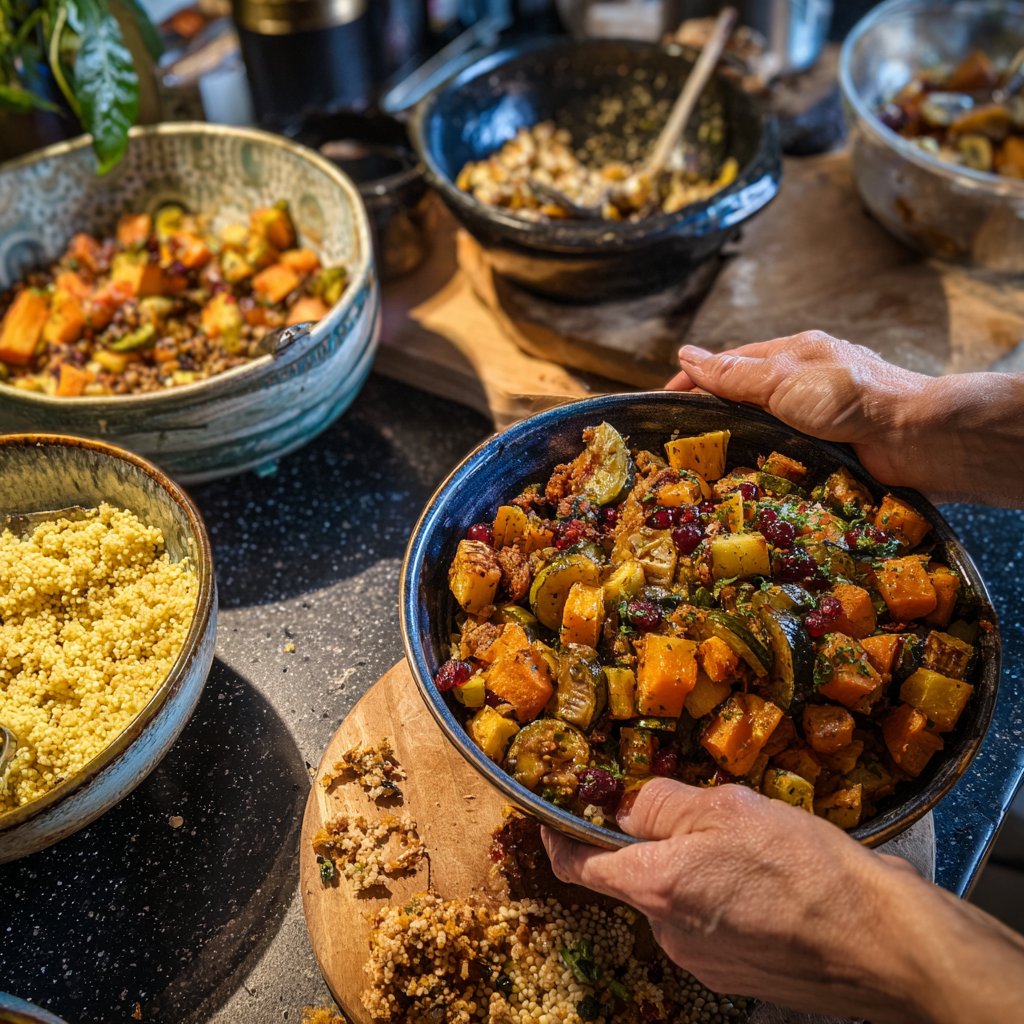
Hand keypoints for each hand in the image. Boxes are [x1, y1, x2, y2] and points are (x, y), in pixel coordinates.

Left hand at [542, 778, 1023, 1023]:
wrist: (886, 944)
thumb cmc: (807, 870)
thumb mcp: (727, 809)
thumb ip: (662, 805)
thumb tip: (627, 806)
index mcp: (656, 888)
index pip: (577, 866)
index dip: (559, 836)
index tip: (554, 812)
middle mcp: (670, 934)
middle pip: (634, 878)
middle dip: (651, 842)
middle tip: (692, 808)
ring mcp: (704, 961)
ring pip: (677, 898)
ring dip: (693, 868)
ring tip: (748, 843)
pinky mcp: (738, 975)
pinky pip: (711, 923)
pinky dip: (721, 896)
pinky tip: (766, 877)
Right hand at [666, 331, 1023, 505]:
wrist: (915, 437)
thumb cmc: (851, 397)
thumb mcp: (783, 379)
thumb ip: (733, 374)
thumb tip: (686, 355)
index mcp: (792, 356)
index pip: (730, 365)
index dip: (694, 381)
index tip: (664, 404)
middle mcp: (803, 385)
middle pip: (744, 399)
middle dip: (711, 417)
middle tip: (677, 445)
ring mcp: (817, 420)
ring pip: (762, 431)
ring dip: (736, 447)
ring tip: (701, 471)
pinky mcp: (829, 451)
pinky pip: (784, 457)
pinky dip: (762, 466)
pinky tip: (745, 481)